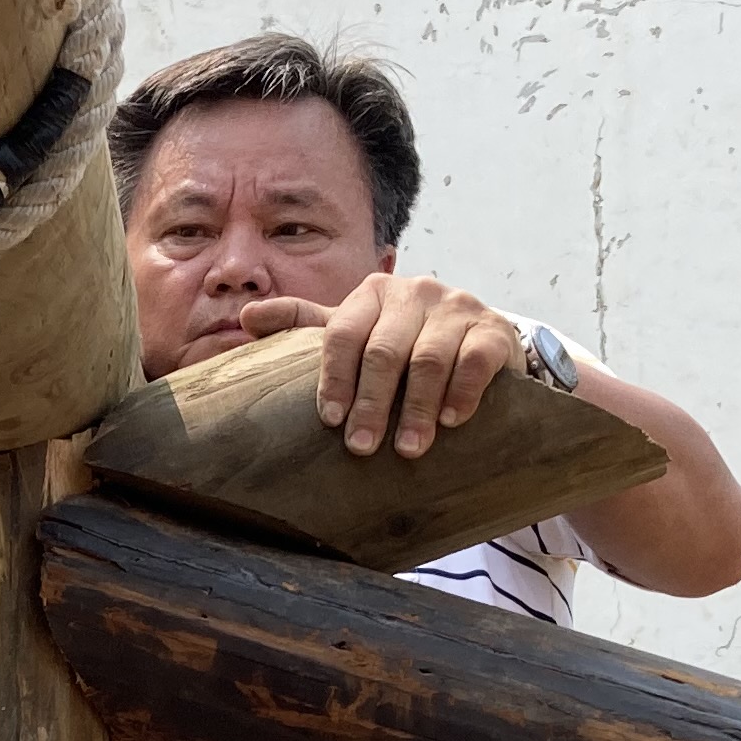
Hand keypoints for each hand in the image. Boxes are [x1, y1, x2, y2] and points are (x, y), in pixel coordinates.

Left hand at [241, 272, 521, 458]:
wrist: (479, 340)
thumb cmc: (404, 341)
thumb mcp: (356, 329)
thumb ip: (305, 323)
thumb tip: (247, 317)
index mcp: (374, 292)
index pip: (343, 333)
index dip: (334, 378)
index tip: (330, 420)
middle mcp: (415, 292)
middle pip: (383, 350)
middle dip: (371, 403)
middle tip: (361, 447)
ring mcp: (457, 308)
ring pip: (428, 358)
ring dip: (415, 408)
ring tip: (407, 449)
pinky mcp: (493, 329)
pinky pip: (474, 360)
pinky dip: (461, 392)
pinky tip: (450, 421)